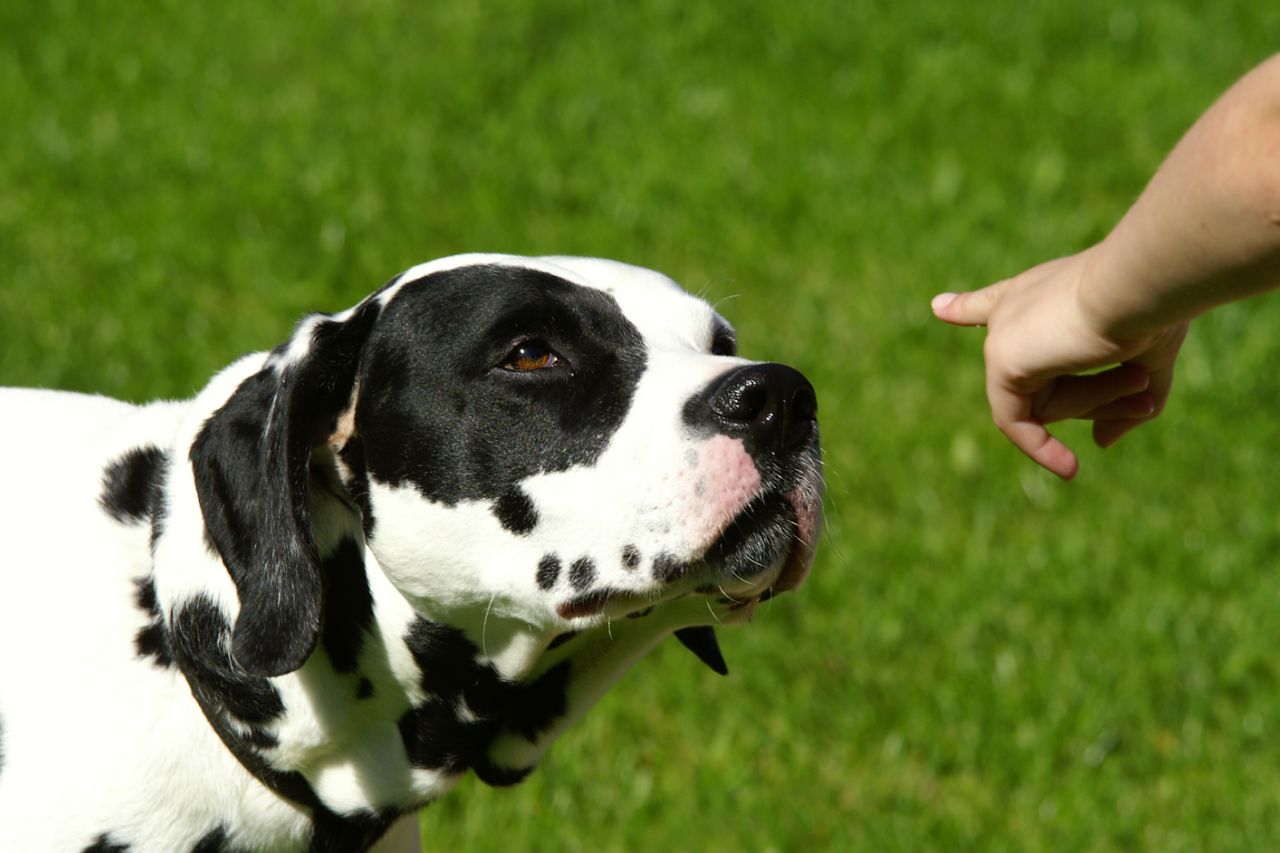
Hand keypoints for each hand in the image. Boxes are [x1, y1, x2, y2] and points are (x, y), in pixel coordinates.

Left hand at [932, 248, 1188, 478]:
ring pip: (1046, 403)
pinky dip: (1043, 447)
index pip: (994, 304)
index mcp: (1042, 293)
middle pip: (1049, 384)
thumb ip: (1122, 399)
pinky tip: (1069, 468)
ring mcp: (1002, 334)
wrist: (1142, 284)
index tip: (940, 307)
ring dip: (1100, 401)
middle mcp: (1014, 309)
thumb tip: (1101, 442)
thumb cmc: (1151, 308)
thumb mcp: (1146, 358)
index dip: (966, 308)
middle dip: (1104, 397)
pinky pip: (1018, 421)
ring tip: (1135, 375)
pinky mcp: (1000, 360)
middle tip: (1145, 392)